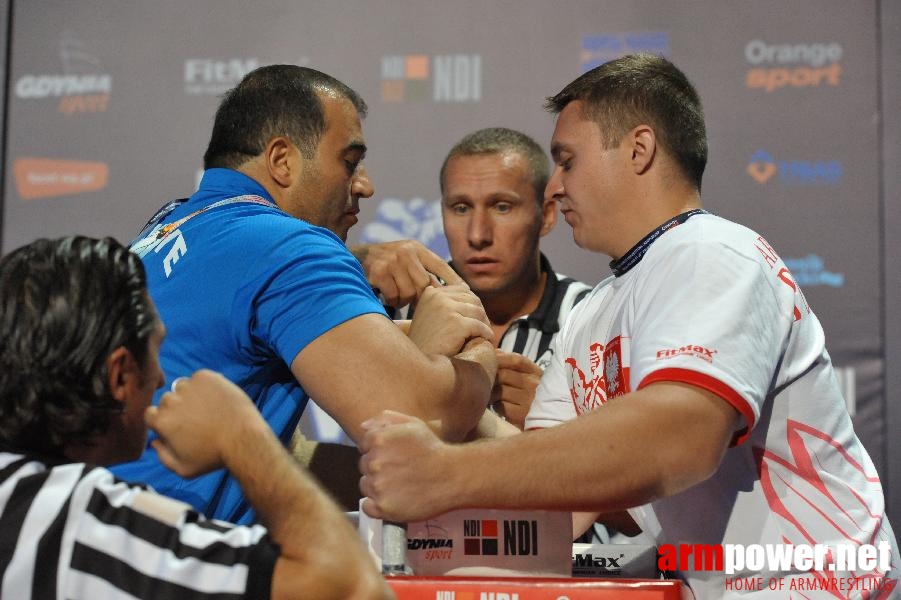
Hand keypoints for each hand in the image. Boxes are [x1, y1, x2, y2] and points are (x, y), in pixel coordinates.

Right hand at [144, 370, 263, 477]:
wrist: (243, 440)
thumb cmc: (214, 457)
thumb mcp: (183, 469)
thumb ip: (163, 456)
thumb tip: (155, 441)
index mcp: (162, 421)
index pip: (151, 414)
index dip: (164, 420)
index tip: (179, 426)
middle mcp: (171, 401)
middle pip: (167, 400)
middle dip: (178, 409)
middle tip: (198, 419)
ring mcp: (188, 386)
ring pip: (183, 387)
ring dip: (191, 396)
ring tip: (210, 410)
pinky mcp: (206, 377)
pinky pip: (200, 379)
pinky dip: (207, 386)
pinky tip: (218, 400)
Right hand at [351, 240, 463, 306]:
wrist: (348, 258)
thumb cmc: (382, 264)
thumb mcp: (403, 259)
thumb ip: (421, 270)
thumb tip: (449, 292)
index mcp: (415, 248)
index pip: (441, 266)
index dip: (455, 282)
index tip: (468, 294)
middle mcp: (406, 251)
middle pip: (426, 285)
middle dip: (421, 297)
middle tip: (414, 301)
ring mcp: (392, 261)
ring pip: (410, 293)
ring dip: (403, 300)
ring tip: (396, 295)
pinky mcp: (378, 272)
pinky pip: (394, 296)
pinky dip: (391, 301)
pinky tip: (385, 294)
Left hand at [359, 410, 455, 521]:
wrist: (452, 476)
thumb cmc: (433, 449)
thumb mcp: (412, 424)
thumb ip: (385, 419)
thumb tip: (363, 426)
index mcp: (378, 439)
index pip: (364, 446)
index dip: (379, 451)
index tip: (394, 456)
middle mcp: (374, 462)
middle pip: (364, 466)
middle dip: (378, 467)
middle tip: (400, 470)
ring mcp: (378, 485)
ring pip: (366, 485)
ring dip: (377, 486)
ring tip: (400, 485)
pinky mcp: (383, 506)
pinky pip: (367, 507)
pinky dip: (377, 505)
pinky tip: (394, 499)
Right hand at [407, 284, 492, 354]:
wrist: (419, 366)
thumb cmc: (425, 345)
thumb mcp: (431, 317)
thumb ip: (445, 303)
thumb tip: (469, 292)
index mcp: (431, 293)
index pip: (462, 291)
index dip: (472, 305)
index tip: (477, 318)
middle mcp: (438, 297)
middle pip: (473, 300)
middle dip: (481, 314)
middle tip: (484, 329)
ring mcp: (446, 309)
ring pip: (478, 312)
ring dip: (485, 324)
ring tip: (485, 336)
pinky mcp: (456, 323)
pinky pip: (480, 326)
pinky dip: (486, 334)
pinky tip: (486, 340)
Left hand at [491, 350, 542, 428]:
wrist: (548, 422)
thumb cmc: (533, 398)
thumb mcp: (530, 379)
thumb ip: (514, 366)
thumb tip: (494, 353)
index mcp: (537, 373)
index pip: (516, 360)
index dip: (499, 358)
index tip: (486, 358)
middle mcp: (535, 385)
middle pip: (503, 375)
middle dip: (488, 377)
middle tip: (477, 379)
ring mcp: (528, 401)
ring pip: (498, 391)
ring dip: (488, 392)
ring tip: (485, 394)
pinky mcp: (521, 416)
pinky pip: (499, 406)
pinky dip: (494, 406)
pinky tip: (497, 407)